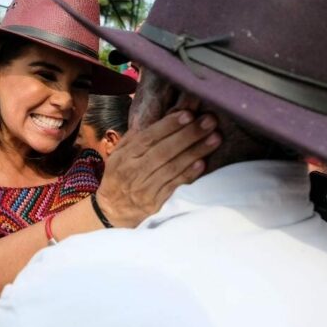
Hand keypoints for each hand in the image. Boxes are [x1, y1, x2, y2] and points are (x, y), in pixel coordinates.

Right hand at [95, 110, 219, 227]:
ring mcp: (144, 189)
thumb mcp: (118, 157)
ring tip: (215, 138)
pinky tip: (203, 163)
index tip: (188, 114)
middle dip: (188, 134)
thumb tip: (153, 117)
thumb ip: (134, 138)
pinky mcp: (154, 204)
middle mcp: (133, 171)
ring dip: (195, 152)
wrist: (112, 213)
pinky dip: (189, 174)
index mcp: (124, 157)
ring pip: (172, 167)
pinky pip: (174, 186)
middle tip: (210, 121)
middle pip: (163, 150)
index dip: (168, 125)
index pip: (147, 137)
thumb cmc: (119, 179)